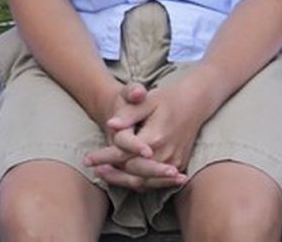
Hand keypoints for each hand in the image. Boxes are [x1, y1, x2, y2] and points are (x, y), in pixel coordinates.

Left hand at [85, 79, 203, 190]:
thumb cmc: (167, 99)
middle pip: (133, 172)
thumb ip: (128, 114)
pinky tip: (124, 177)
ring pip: (144, 181)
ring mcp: (173, 163)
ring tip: (102, 174)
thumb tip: (110, 124)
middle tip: (91, 168)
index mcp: (155, 137)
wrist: (194, 103)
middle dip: (111, 172)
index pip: (123, 154)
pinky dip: (138, 181)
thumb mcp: (147, 100)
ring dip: (122, 180)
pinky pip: (155, 182)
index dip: (104, 157)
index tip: (87, 158)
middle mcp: (165, 154)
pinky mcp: (178, 166)